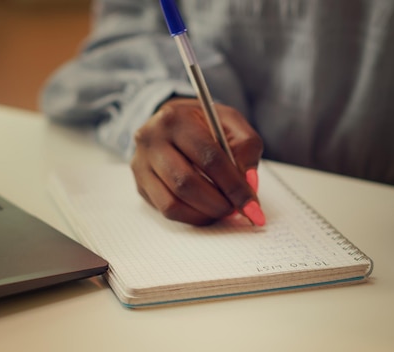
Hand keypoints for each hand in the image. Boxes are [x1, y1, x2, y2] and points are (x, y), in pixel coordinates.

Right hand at [130, 97, 263, 225]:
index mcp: (174, 119)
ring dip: (204, 214)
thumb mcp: (229, 121)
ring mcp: (141, 165)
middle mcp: (151, 140)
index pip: (208, 158)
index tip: (253, 205)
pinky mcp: (140, 185)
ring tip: (223, 209)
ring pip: (172, 203)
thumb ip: (246, 146)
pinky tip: (206, 210)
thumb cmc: (203, 123)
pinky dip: (192, 216)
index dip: (234, 185)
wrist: (170, 124)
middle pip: (186, 183)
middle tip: (237, 209)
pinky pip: (166, 210)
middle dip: (218, 203)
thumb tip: (249, 183)